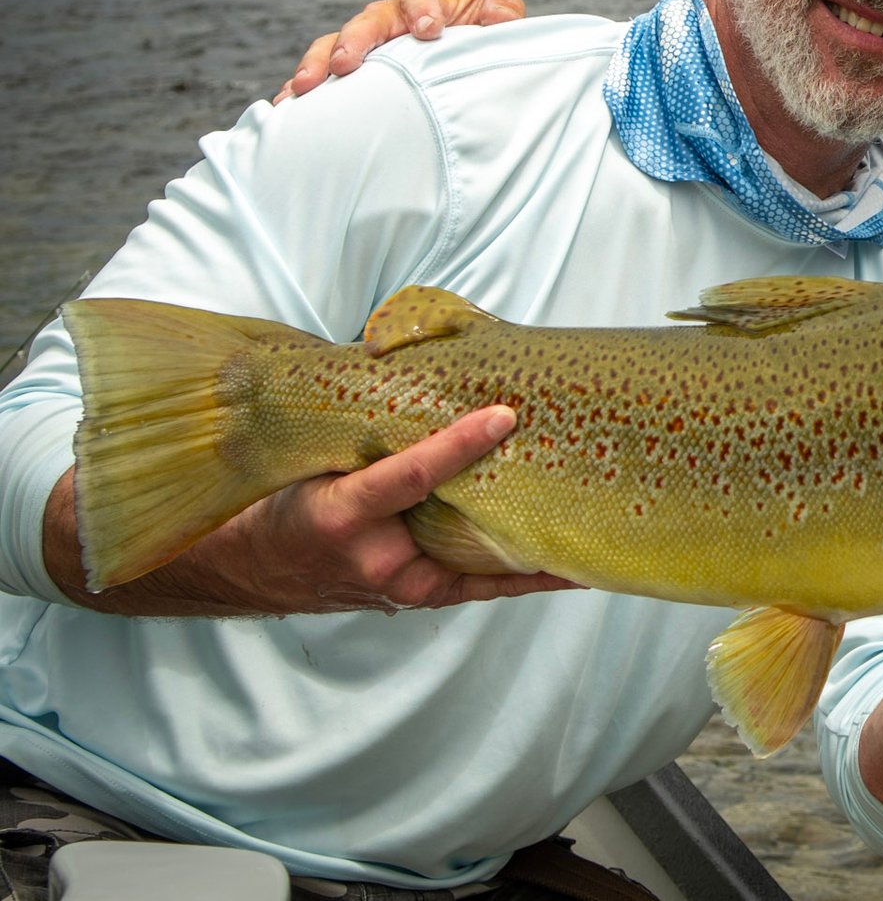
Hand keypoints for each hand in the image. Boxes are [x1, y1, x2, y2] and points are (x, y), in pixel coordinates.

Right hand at [52, 406, 579, 616]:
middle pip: (463, 520)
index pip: (410, 474)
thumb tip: (392, 343)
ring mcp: (401, 584)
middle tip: (581, 469)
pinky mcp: (416, 596)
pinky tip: (571, 563)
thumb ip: (348, 414)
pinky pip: (481, 585)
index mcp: (341, 514)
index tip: (502, 414)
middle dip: (519, 495)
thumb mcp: (294, 453)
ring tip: (598, 515)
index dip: (458, 443)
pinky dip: (524, 574)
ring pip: (482, 558)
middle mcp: (376, 558)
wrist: (227, 569)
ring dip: (536, 540)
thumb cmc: (264, 498)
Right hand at [274, 0, 527, 102]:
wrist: (465, 57)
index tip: (430, 31)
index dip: (423, 12)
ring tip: (304, 87)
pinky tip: (286, 107)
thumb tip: (503, 17)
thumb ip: (500, 10)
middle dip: (355, 41)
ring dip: (318, 65)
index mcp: (425, 5)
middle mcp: (388, 21)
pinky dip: (302, 89)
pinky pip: (320, 77)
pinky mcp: (349, 72)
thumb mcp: (495, 17)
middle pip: (366, 24)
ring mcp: (364, 46)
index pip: (420, 1)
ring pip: (333, 48)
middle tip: (347, 63)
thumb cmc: (480, 34)